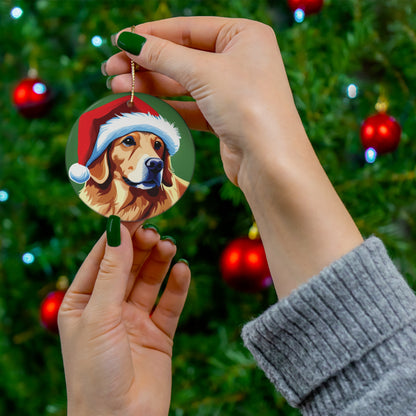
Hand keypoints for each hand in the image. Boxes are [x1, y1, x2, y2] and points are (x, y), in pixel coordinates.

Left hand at [58, 222, 189, 415]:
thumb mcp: (99, 315)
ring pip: (150, 281)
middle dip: (141, 248)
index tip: (134, 214)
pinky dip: (177, 286)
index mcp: (83, 303)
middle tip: (155, 231)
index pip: (101, 259)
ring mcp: (135, 320)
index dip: (118, 236)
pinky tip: (182, 270)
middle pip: (128, 266)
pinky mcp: (159, 333)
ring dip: (159, 262)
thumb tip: (118, 231)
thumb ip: (112, 272)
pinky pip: (170, 303)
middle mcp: (109, 308)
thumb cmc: (95, 372)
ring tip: (169, 247)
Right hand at [105, 17, 362, 298]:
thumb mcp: (203, 72)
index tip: (119, 42)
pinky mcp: (225, 117)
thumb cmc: (247, 106)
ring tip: (117, 86)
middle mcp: (240, 60)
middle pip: (183, 56)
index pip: (188, 28)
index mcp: (243, 35)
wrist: (270, 161)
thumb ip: (163, 55)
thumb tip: (128, 41)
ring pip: (184, 83)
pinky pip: (190, 105)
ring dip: (151, 84)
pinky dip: (167, 105)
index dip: (151, 35)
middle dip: (146, 63)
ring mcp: (232, 90)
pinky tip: (141, 103)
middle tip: (110, 69)